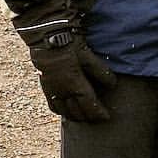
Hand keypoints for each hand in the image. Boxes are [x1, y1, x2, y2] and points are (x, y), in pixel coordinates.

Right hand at [14, 6, 116, 120]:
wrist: (46, 38)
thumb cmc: (70, 45)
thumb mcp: (88, 56)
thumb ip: (101, 72)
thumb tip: (112, 85)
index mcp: (74, 83)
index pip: (88, 104)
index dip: (97, 112)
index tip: (106, 117)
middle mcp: (62, 90)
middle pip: (76, 111)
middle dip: (88, 117)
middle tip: (97, 119)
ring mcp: (52, 89)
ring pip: (63, 110)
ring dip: (74, 116)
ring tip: (84, 118)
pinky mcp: (45, 86)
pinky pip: (52, 105)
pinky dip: (61, 111)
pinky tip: (66, 112)